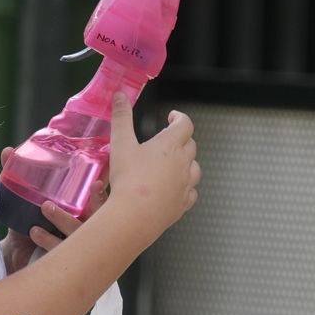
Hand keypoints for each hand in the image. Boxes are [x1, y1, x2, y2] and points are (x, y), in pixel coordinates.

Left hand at [0, 146, 105, 273]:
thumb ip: (19, 174)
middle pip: (98, 214)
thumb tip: (8, 150)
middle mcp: (87, 227)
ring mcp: (78, 244)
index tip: (98, 181)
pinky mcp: (63, 259)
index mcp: (85, 210)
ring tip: (47, 207)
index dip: (102, 191)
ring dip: (63, 217)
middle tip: (89, 186)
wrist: (16, 257)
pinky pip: (59, 249)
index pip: (101, 198)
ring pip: (77, 230)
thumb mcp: (27, 198)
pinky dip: (48, 239)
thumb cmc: (31, 220)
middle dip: (95, 201)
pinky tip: (35, 231)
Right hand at [105, 92, 199, 243]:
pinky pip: (191, 191)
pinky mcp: (183, 203)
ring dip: (186, 163)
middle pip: (191, 145)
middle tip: (167, 140)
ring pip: (194, 168)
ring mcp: (186, 184)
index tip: (172, 117)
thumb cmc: (128, 180)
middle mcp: (184, 163)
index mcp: (171, 145)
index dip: (179, 118)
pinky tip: (176, 188)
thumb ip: (121, 118)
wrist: (134, 217)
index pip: (185, 124)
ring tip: (173, 163)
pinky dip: (185, 186)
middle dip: (181, 139)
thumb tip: (120, 97)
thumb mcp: (120, 144)